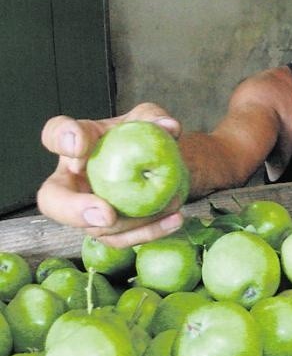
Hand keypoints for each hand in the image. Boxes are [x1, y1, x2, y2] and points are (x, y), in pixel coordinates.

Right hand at [37, 103, 185, 246]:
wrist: (159, 164)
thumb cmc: (143, 137)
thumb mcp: (149, 118)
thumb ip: (154, 117)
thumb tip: (168, 127)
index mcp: (78, 144)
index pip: (55, 134)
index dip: (61, 140)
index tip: (78, 146)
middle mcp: (72, 181)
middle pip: (53, 200)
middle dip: (74, 210)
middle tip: (105, 214)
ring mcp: (87, 211)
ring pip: (96, 228)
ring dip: (131, 224)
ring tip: (167, 206)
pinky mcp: (109, 230)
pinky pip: (123, 239)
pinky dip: (151, 232)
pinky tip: (174, 219)